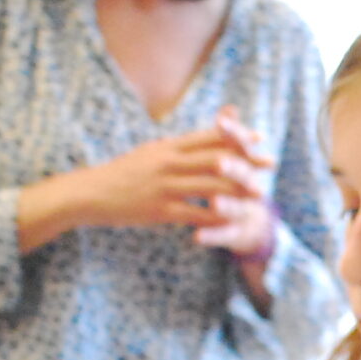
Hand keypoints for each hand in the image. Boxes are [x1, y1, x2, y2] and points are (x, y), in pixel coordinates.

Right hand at [20, 109, 274, 250]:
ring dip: (238, 191)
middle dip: (246, 162)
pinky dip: (215, 218)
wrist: (90, 193)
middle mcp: (168, 162)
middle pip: (215, 159)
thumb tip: (201, 140)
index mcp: (167, 146)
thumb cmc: (123, 173)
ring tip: (260, 195)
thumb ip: (178, 147)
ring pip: (209, 187)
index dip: (236, 137)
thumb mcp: (151, 152)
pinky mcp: (158, 210)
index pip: (208, 137)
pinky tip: (233, 222)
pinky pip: (193, 214)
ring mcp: (163, 186)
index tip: (259, 138)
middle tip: (270, 165)